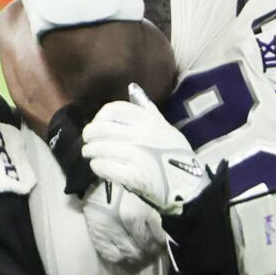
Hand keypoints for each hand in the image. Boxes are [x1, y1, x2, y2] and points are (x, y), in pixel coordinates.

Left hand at [82, 84, 209, 215]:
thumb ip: (148, 110)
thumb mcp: (165, 127)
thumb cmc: (176, 155)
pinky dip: (97, 166)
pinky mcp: (134, 176)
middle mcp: (142, 135)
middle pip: (103, 129)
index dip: (100, 116)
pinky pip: (106, 167)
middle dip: (90, 135)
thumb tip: (133, 89)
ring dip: (91, 151)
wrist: (188, 185)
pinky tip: (97, 166)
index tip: (97, 124)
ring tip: (89, 154)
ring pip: (101, 148)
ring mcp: (138, 155)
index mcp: (149, 121)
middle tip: (87, 141)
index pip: (114, 110)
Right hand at [82, 178, 168, 269]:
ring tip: (140, 255)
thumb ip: (151, 215)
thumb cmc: (121, 189)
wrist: (94, 185)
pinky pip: (114, 257)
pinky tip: (125, 255)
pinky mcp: (100, 239)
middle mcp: (128, 222)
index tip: (162, 245)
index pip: (157, 236)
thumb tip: (161, 233)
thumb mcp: (141, 197)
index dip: (161, 244)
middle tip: (153, 252)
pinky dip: (122, 259)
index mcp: (140, 210)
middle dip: (152, 252)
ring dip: (139, 257)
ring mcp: (113, 232)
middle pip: (146, 247)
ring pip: (132, 255)